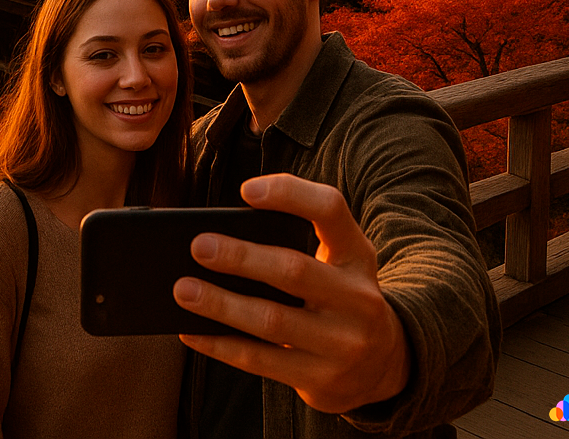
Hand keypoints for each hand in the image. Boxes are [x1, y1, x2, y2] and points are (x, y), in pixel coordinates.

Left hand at [172, 174, 410, 413]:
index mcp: (357, 255)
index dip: (289, 195)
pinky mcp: (323, 380)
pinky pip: (261, 361)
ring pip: (272, 322)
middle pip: (293, 270)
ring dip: (221, 305)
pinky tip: (190, 331)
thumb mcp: (338, 263)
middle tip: (197, 246)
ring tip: (183, 289)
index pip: (330, 210)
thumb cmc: (338, 298)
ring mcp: (344, 344)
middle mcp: (358, 297)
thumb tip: (215, 240)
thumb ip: (296, 243)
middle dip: (241, 258)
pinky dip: (219, 345)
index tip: (245, 190)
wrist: (385, 367)